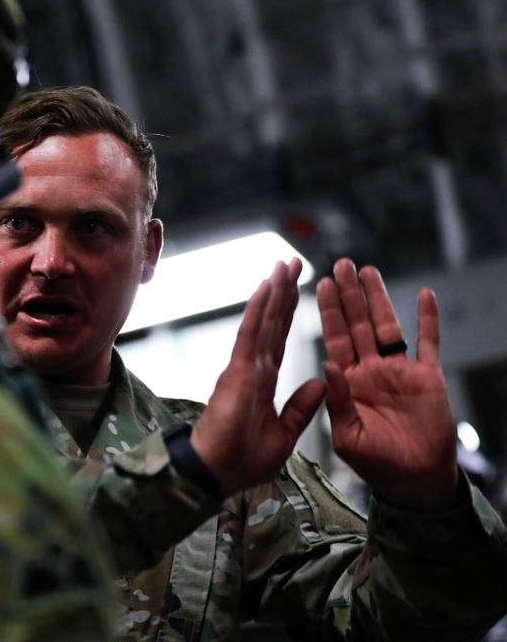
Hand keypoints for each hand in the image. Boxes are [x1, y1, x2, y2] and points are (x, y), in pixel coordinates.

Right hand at [191, 258, 326, 496]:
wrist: (218, 474)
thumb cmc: (243, 461)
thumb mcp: (285, 435)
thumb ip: (300, 408)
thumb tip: (318, 382)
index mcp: (264, 381)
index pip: (280, 339)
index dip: (289, 313)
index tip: (299, 287)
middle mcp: (254, 367)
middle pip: (273, 322)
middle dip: (284, 291)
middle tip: (292, 261)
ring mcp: (245, 367)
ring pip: (263, 321)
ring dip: (273, 292)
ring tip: (282, 264)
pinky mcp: (237, 372)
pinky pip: (251, 335)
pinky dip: (258, 311)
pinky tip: (266, 288)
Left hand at [317, 258, 458, 511]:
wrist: (414, 482)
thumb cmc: (376, 465)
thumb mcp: (346, 437)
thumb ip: (337, 402)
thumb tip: (330, 365)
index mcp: (347, 383)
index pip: (334, 339)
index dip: (328, 312)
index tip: (319, 285)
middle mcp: (370, 371)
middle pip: (358, 324)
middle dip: (348, 295)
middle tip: (341, 264)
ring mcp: (399, 371)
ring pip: (387, 326)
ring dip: (379, 298)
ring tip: (368, 271)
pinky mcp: (428, 378)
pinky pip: (428, 342)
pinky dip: (427, 319)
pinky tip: (423, 295)